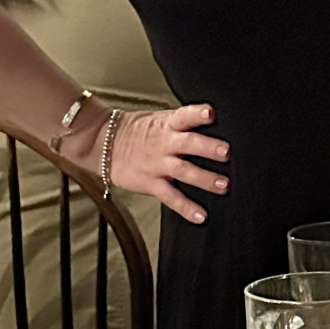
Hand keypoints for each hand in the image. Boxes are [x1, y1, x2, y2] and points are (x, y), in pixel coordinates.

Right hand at [78, 103, 229, 223]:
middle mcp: (164, 143)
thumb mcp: (158, 119)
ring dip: (204, 178)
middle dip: (207, 148)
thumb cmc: (138, 131)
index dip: (196, 114)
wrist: (103, 144)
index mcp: (167, 124)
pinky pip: (170, 197)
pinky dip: (185, 207)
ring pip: (183, 171)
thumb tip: (213, 121)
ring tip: (223, 185)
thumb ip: (182, 123)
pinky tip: (201, 215)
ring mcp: (158, 164)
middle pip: (188, 144)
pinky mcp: (151, 183)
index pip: (183, 116)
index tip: (210, 113)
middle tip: (226, 152)